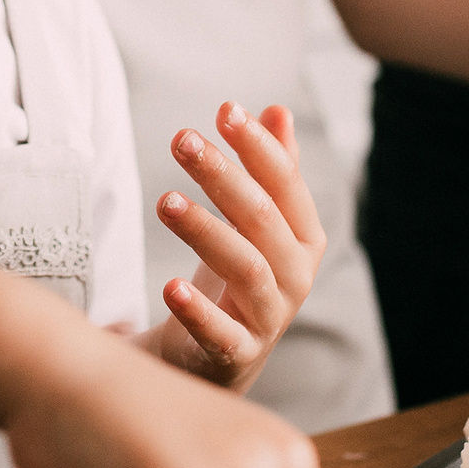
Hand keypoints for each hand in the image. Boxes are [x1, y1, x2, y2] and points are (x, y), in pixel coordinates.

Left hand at [146, 102, 325, 390]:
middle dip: (223, 175)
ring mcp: (270, 317)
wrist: (219, 357)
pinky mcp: (237, 354)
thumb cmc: (237, 277)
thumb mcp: (253, 222)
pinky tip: (169, 287)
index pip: (285, 183)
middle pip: (263, 218)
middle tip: (182, 140)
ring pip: (246, 267)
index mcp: (304, 237)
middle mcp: (296, 276)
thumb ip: (269, 171)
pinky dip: (198, 311)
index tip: (224, 110)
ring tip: (164, 201)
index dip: (257, 146)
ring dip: (205, 230)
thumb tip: (276, 110)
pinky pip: (221, 333)